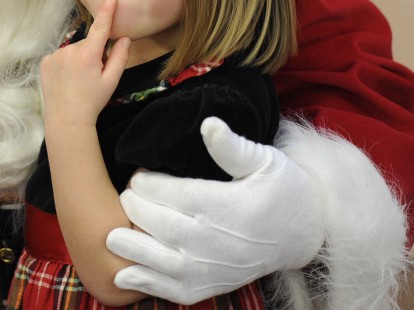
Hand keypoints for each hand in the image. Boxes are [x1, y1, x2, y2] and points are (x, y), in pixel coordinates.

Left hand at [40, 0, 130, 127]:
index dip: (106, 12)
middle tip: (93, 75)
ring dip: (78, 59)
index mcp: (88, 54)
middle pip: (87, 44)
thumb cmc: (93, 101)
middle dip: (93, 54)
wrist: (66, 119)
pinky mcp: (45, 61)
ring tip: (78, 80)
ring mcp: (55, 55)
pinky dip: (65, 64)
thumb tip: (124, 38)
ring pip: (74, 50)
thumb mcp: (111, 80)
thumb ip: (119, 57)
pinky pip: (60, 56)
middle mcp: (70, 50)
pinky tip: (66, 80)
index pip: (100, 27)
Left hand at [106, 117, 323, 303]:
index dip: (148, 184)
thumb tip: (208, 123)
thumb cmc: (280, 190)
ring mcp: (212, 268)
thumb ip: (232, 147)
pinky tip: (122, 276)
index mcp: (227, 206)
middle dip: (136, 210)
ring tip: (110, 237)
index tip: (138, 174)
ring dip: (133, 250)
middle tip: (125, 195)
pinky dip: (147, 284)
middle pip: (163, 225)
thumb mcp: (265, 161)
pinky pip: (174, 289)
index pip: (175, 195)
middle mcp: (217, 241)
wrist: (303, 234)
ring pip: (163, 261)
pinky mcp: (210, 286)